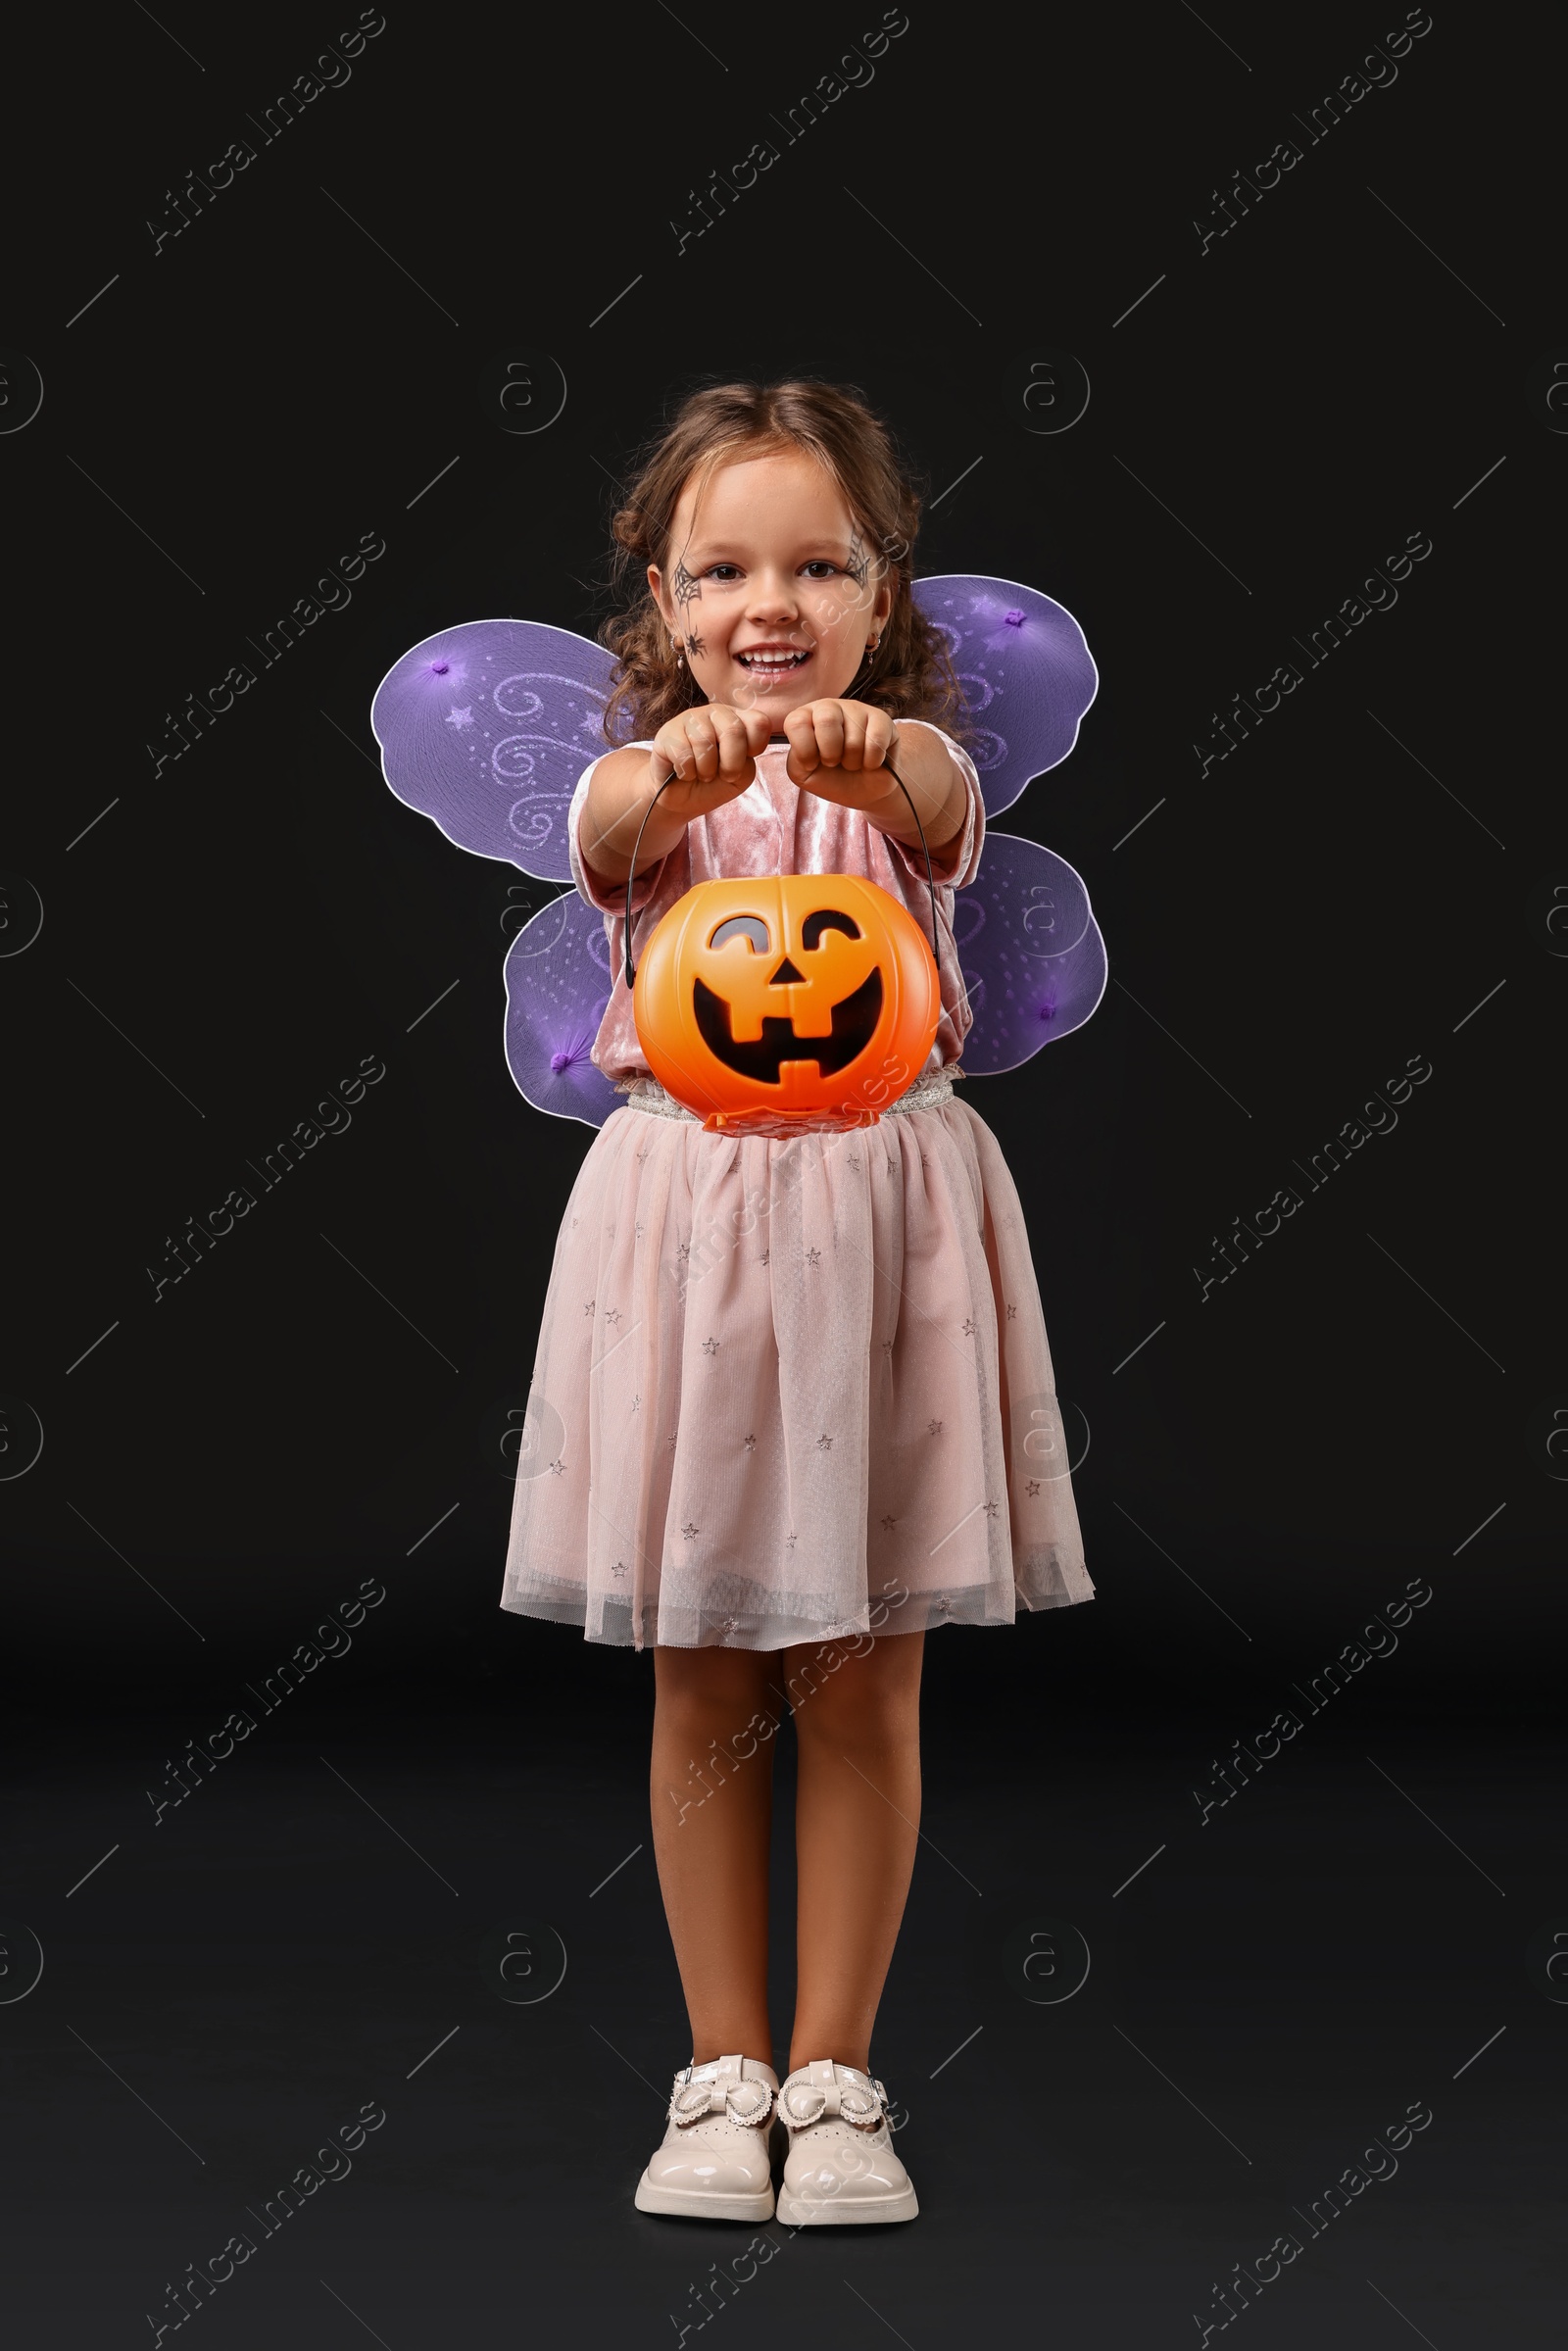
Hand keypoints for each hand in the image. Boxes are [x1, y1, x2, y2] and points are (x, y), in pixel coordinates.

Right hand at [647, 703, 772, 815]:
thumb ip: (747, 761)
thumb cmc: (712, 784)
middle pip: (734, 730)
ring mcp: (691, 718)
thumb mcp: (740, 777)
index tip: (743, 763)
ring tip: (701, 774)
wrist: (679, 798)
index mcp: (739, 720)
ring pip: (705, 742)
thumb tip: (732, 746)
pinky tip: (684, 772)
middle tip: (724, 775)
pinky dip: (687, 773)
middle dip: (731, 764)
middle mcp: (716, 713)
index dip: (755, 748)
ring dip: (706, 770)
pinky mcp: (668, 732)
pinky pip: (683, 754)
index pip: (759, 722)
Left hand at [781, 699, 898, 802]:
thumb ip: (797, 757)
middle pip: (826, 720)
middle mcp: (829, 707)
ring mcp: (856, 710)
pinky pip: (876, 741)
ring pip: (854, 738)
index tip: (812, 764)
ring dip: (853, 762)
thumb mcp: (804, 774)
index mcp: (806, 718)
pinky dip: (872, 761)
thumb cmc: (831, 778)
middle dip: (831, 753)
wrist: (864, 789)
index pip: (796, 722)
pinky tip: (870, 761)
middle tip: (835, 763)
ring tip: (853, 762)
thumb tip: (807, 743)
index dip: (805, 750)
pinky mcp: (881, 719)